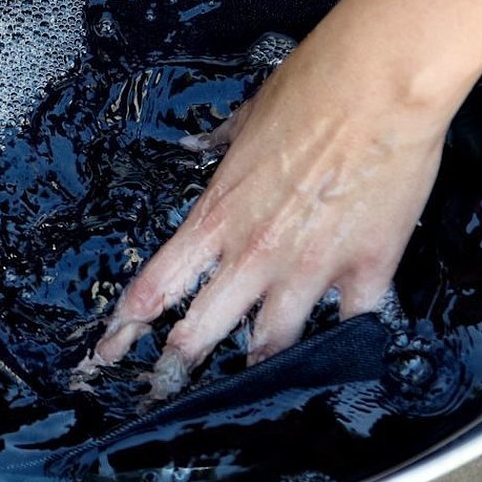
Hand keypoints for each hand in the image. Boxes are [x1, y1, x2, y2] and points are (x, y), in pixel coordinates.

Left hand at [86, 27, 457, 396]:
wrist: (375, 86)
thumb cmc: (308, 90)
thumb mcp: (247, 117)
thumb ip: (220, 142)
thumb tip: (200, 144)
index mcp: (215, 217)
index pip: (154, 286)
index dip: (124, 329)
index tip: (105, 355)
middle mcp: (253, 253)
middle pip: (200, 332)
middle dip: (176, 370)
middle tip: (162, 394)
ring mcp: (309, 268)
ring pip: (272, 344)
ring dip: (257, 367)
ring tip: (247, 388)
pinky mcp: (366, 269)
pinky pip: (351, 324)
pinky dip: (346, 341)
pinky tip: (342, 354)